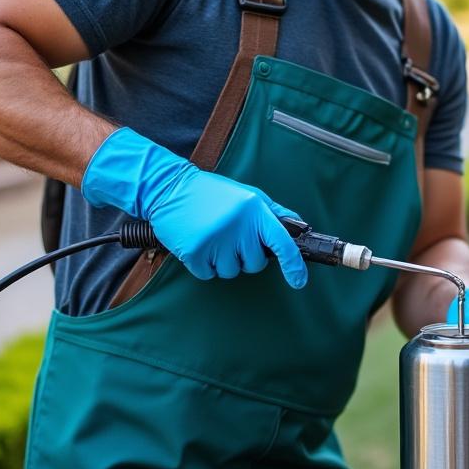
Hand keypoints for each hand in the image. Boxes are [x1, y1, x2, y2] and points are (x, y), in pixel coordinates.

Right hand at [81, 127, 307, 286]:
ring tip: (212, 238)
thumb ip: (273, 212)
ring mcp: (216, 240)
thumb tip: (300, 228)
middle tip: (229, 237)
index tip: (299, 281)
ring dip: (222, 262)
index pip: (283, 242)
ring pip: (231, 272)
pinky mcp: (195, 252)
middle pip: (254, 264)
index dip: (294, 265)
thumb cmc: (211, 193)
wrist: (168, 187)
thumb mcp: (247, 195)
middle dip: (245, 257)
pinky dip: (204, 265)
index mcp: (254, 209)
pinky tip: (198, 244)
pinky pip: (208, 275)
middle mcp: (238, 225)